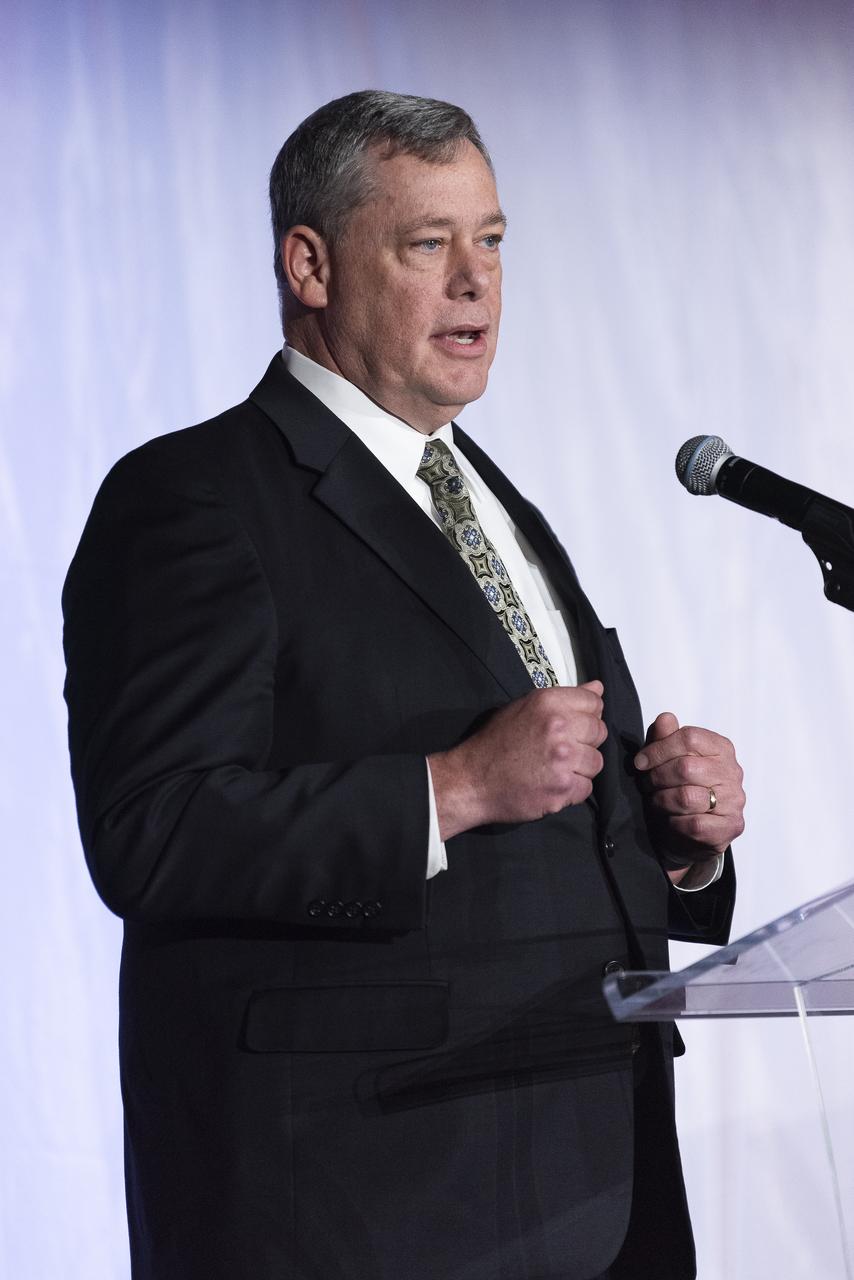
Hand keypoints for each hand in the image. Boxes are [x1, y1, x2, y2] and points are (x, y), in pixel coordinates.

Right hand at [428, 681, 607, 840]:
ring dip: (580, 767)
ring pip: (596, 762)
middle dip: (585, 741)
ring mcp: (563, 760)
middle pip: (599, 731)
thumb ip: (563, 698)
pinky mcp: (563, 789)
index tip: (574, 725)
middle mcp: (559, 728)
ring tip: (556, 768)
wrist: (472, 780)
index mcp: (548, 703)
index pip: (594, 701)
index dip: (587, 714)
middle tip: (562, 750)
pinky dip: (572, 789)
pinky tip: (552, 784)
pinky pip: (586, 788)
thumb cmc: (495, 743)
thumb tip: (597, 687)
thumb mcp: (523, 708)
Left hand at [634, 713, 745, 871]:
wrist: (690, 831)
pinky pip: (695, 824)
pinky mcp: (732, 826)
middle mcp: (733, 772)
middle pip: (686, 767)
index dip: (658, 749)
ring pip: (687, 797)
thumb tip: (665, 718)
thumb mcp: (667, 759)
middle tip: (646, 785)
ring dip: (662, 800)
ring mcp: (735, 800)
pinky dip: (675, 822)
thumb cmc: (679, 788)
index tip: (640, 762)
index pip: (689, 738)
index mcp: (721, 748)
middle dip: (656, 777)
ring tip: (656, 801)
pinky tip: (671, 819)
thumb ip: (665, 737)